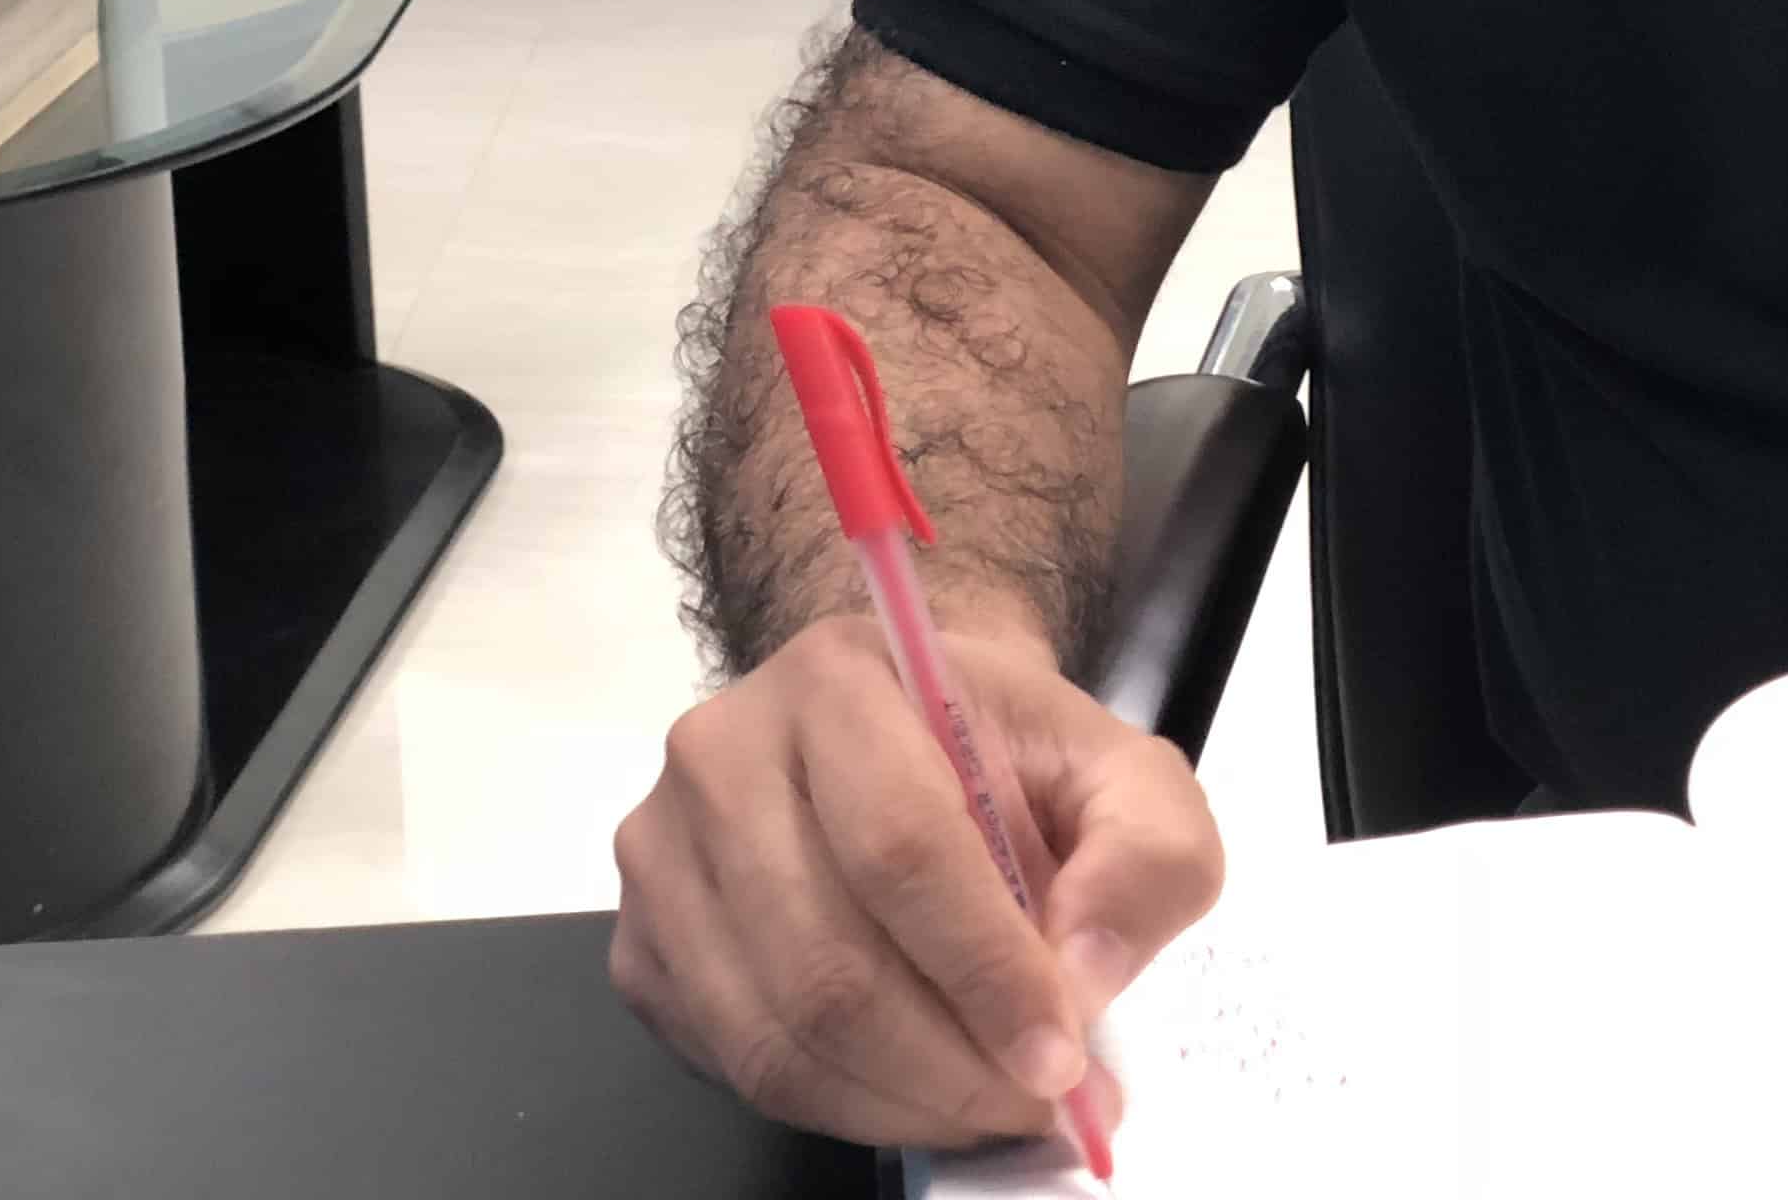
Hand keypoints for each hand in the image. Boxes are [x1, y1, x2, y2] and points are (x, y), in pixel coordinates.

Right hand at [611, 613, 1221, 1145]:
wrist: (911, 731)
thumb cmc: (1010, 753)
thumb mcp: (1123, 774)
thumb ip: (1145, 855)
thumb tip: (1082, 977)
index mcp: (839, 679)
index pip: (901, 846)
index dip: (984, 969)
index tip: (1059, 1057)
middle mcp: (721, 756)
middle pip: (827, 961)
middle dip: (950, 1062)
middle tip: (1038, 1104)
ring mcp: (662, 857)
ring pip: (775, 1033)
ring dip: (901, 1100)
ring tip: (992, 1107)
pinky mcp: (642, 947)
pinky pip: (736, 1066)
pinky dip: (842, 1106)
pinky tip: (919, 1091)